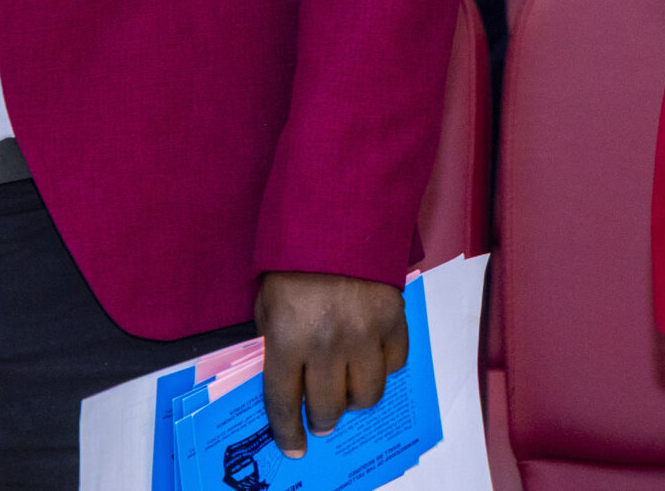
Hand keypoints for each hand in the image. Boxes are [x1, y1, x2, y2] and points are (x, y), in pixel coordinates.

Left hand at [254, 271, 405, 459]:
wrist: (338, 216)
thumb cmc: (295, 261)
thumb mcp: (268, 303)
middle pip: (328, 408)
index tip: (294, 447)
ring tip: (348, 388)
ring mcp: (365, 334)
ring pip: (366, 396)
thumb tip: (290, 382)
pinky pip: (395, 363)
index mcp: (288, 339)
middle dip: (321, 419)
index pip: (285, 403)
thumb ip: (276, 343)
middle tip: (321, 416)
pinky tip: (371, 357)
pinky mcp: (394, 319)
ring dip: (355, 399)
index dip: (288, 432)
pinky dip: (384, 367)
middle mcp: (327, 343)